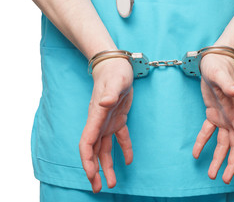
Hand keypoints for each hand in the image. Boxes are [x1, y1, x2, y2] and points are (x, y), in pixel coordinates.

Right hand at [79, 57, 133, 192]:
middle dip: (94, 170)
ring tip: (111, 183)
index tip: (91, 174)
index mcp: (96, 117)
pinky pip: (120, 138)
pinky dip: (123, 150)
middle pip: (93, 151)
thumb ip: (110, 93)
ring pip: (105, 149)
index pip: (87, 143)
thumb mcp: (115, 81)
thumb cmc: (114, 72)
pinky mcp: (118, 119)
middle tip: (99, 187)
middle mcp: (99, 123)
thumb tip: (104, 103)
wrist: (115, 66)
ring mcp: (108, 122)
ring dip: (107, 166)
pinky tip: (127, 161)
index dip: (87, 159)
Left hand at [192, 53, 233, 183]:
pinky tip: (196, 153)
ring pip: (222, 143)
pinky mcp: (212, 113)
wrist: (214, 59)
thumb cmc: (219, 65)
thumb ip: (228, 85)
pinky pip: (208, 132)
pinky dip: (202, 142)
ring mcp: (222, 116)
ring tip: (211, 174)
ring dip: (218, 158)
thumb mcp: (221, 75)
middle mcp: (231, 118)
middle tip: (223, 179)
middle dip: (231, 163)